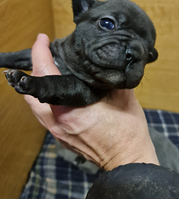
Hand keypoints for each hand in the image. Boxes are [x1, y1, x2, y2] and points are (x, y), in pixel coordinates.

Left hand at [24, 34, 158, 169]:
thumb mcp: (122, 98)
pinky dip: (46, 99)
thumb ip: (108, 78)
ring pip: (35, 105)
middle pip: (30, 94)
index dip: (40, 53)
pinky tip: (58, 91)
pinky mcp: (62, 137)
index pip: (45, 75)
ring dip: (38, 85)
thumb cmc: (126, 133)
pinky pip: (44, 114)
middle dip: (33, 70)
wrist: (127, 159)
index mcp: (69, 110)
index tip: (42, 39)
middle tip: (44, 54)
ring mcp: (57, 132)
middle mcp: (57, 122)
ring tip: (49, 69)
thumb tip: (101, 63)